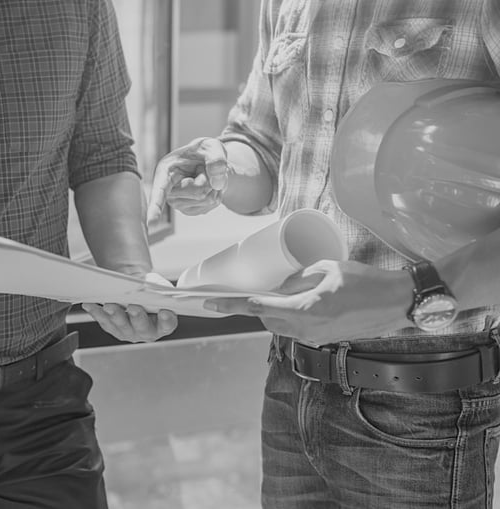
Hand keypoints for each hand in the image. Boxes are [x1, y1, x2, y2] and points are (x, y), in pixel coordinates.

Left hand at [81, 272, 177, 342]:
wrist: (137, 290)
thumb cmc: (151, 288)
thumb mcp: (159, 286)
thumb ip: (159, 290)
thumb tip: (149, 289)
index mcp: (163, 324)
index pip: (167, 324)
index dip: (167, 320)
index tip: (164, 311)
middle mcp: (146, 332)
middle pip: (142, 327)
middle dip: (137, 317)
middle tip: (133, 307)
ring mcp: (128, 332)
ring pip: (120, 326)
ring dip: (114, 315)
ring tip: (109, 305)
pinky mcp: (112, 328)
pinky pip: (103, 321)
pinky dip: (96, 312)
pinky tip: (89, 304)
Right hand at [147, 137, 228, 223]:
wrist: (206, 162)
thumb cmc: (202, 152)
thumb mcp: (211, 146)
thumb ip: (216, 159)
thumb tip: (217, 183)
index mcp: (165, 171)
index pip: (159, 191)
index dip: (155, 207)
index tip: (151, 223)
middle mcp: (168, 191)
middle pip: (198, 192)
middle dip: (208, 178)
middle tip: (201, 168)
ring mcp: (179, 203)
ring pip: (207, 198)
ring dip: (214, 185)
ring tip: (203, 175)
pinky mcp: (190, 210)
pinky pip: (212, 203)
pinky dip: (217, 191)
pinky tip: (207, 185)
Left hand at [202, 260, 412, 343]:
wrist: (400, 304)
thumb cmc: (368, 283)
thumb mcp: (328, 269)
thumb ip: (298, 278)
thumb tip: (280, 285)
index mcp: (306, 311)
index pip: (258, 307)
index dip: (231, 305)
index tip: (210, 303)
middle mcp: (308, 330)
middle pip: (267, 319)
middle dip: (256, 306)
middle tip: (250, 290)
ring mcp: (317, 338)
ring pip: (281, 326)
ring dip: (275, 311)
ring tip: (281, 292)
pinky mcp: (326, 340)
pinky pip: (297, 329)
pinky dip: (291, 316)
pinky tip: (300, 301)